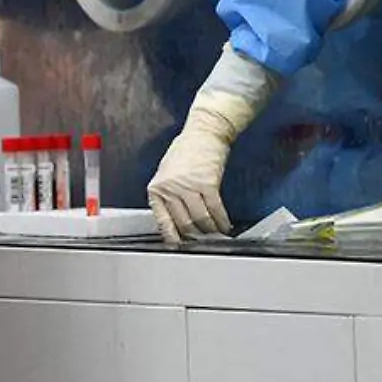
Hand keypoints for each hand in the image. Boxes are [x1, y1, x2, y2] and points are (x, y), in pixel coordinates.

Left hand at [147, 109, 235, 244]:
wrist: (202, 134)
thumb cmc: (184, 153)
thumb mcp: (166, 175)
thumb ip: (167, 197)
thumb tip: (175, 223)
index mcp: (156, 189)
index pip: (162, 221)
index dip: (173, 238)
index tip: (180, 247)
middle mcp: (169, 189)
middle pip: (184, 224)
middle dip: (195, 237)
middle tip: (203, 242)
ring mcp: (188, 186)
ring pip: (200, 220)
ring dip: (211, 231)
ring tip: (216, 234)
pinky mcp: (207, 183)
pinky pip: (215, 210)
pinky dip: (222, 221)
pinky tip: (225, 226)